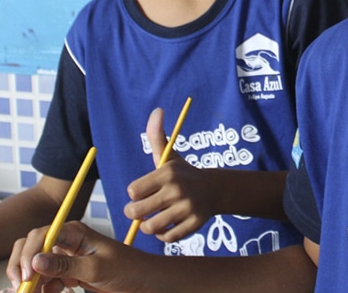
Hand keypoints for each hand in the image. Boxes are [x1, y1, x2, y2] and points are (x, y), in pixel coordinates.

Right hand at [8, 221, 144, 292]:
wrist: (143, 282)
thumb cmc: (127, 269)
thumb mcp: (96, 268)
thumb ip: (65, 265)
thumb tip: (36, 261)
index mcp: (73, 232)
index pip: (39, 236)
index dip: (29, 254)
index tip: (28, 276)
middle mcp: (65, 242)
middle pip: (31, 249)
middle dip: (23, 268)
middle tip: (22, 288)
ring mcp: (65, 258)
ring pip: (35, 267)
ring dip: (31, 282)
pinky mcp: (67, 273)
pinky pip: (45, 280)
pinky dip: (42, 289)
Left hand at [124, 107, 217, 241]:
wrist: (215, 189)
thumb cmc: (183, 173)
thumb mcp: (170, 156)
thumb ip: (157, 136)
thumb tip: (156, 110)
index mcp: (167, 173)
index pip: (133, 191)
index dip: (134, 193)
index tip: (142, 192)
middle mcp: (177, 191)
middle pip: (136, 212)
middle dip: (135, 212)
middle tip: (140, 210)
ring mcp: (186, 209)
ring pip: (150, 227)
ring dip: (148, 226)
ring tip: (152, 219)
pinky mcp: (193, 225)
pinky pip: (167, 238)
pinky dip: (163, 235)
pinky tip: (166, 226)